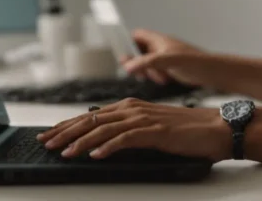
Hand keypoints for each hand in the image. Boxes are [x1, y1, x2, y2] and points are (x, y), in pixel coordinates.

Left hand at [36, 98, 229, 160]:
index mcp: (131, 106)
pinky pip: (126, 138)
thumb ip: (129, 129)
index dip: (68, 125)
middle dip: (65, 131)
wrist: (215, 129)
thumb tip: (104, 140)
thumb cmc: (185, 130)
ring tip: (64, 152)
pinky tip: (96, 155)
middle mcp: (133, 108)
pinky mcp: (155, 131)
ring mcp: (144, 118)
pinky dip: (108, 146)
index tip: (50, 134)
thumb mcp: (150, 127)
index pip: (91, 115)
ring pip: (104, 128)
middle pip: (92, 119)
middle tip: (46, 142)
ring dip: (81, 141)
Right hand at [122, 29, 208, 85]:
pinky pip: (156, 72)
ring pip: (147, 63)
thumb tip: (127, 66)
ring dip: (147, 72)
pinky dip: (156, 77)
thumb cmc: (195, 62)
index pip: (137, 35)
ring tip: (157, 77)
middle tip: (139, 72)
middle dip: (137, 62)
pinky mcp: (171, 68)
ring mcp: (166, 58)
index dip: (128, 43)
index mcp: (159, 40)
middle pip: (139, 51)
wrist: (214, 73)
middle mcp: (161, 47)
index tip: (124, 56)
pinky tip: (164, 80)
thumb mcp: (168, 60)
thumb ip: (148, 62)